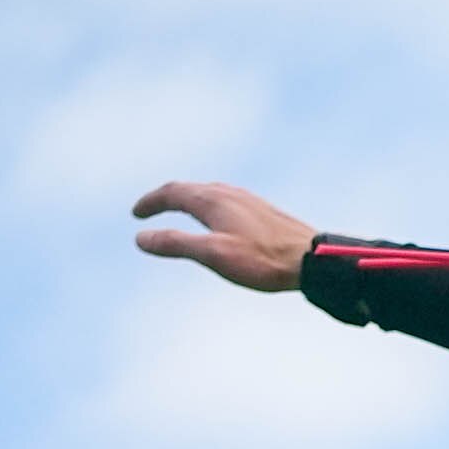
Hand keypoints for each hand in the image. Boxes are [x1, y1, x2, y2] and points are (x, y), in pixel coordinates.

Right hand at [133, 180, 317, 291]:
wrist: (311, 259)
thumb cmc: (263, 260)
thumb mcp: (213, 254)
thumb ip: (176, 244)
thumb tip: (141, 238)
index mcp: (213, 200)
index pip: (172, 192)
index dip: (150, 202)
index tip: (137, 214)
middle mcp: (229, 193)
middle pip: (188, 188)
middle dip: (165, 197)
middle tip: (149, 209)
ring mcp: (247, 199)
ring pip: (208, 191)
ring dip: (187, 198)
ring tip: (177, 209)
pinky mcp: (261, 210)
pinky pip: (225, 199)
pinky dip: (207, 203)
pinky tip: (218, 216)